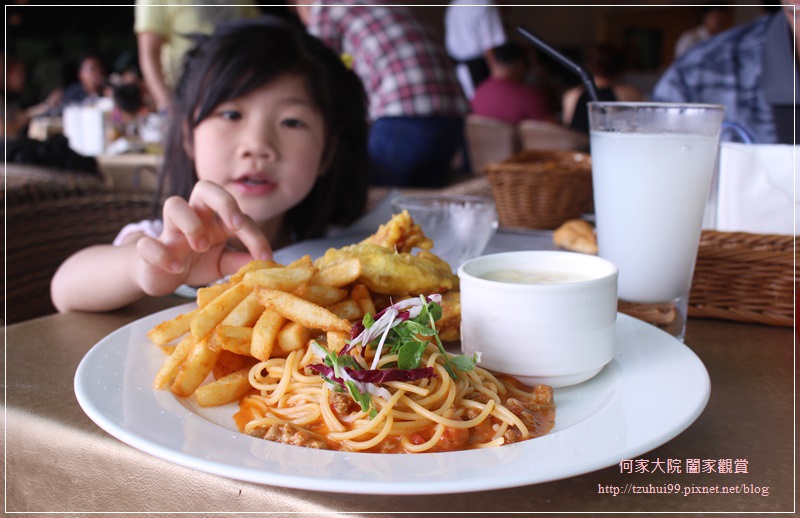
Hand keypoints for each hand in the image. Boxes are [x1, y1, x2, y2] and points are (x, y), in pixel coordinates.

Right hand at [132, 180, 272, 295]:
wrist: (162, 277)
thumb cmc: (196, 263)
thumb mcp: (223, 264)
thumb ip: (240, 262)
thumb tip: (266, 264)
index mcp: (215, 220)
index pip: (238, 216)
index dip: (254, 235)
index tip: (265, 258)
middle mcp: (193, 217)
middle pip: (205, 188)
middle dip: (224, 201)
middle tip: (234, 225)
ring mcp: (169, 230)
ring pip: (174, 204)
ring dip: (191, 223)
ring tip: (201, 246)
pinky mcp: (148, 248)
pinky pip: (148, 242)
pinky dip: (162, 254)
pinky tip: (177, 268)